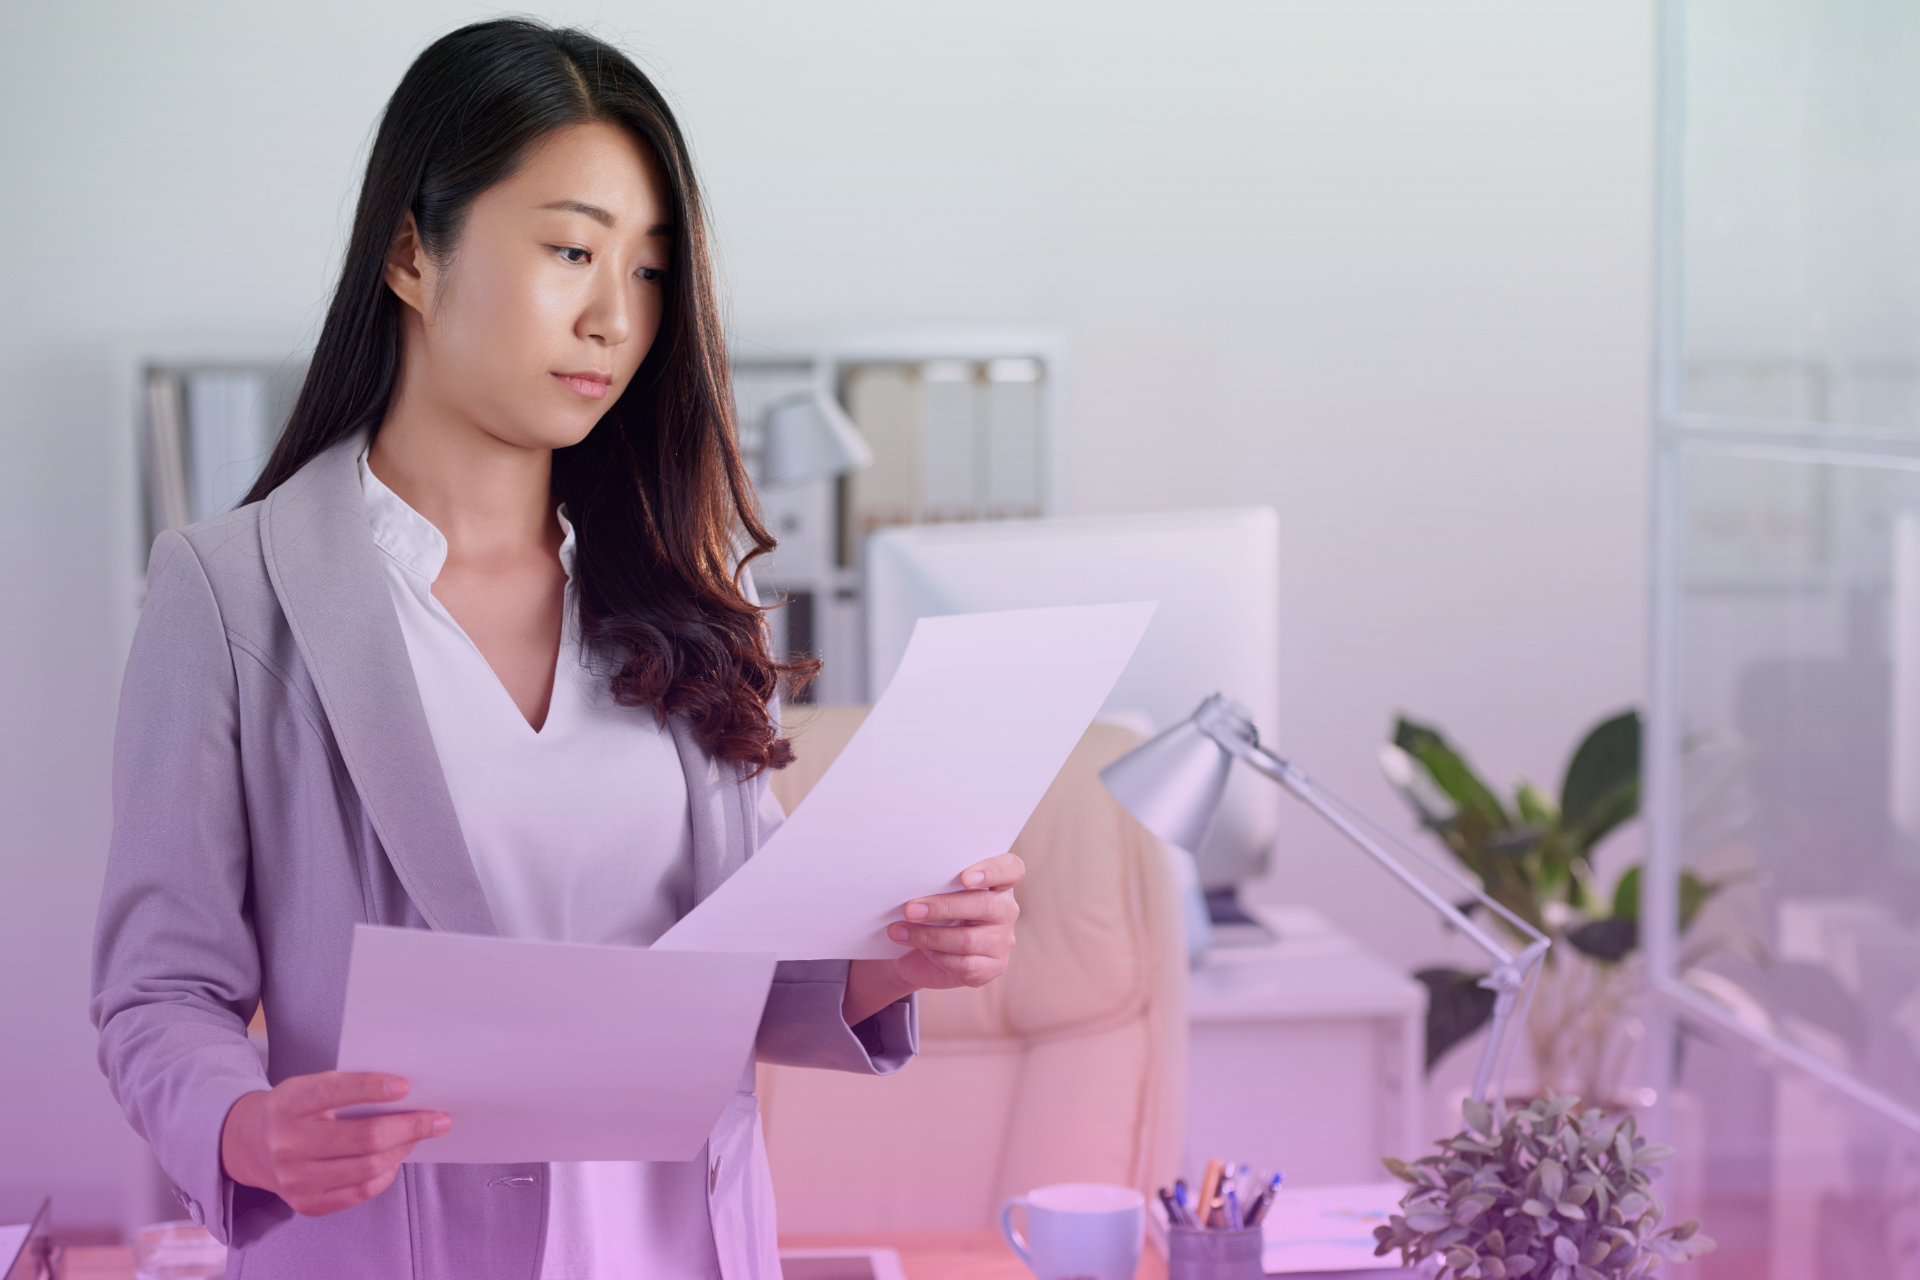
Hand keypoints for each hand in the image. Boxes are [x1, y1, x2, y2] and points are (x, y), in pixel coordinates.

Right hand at [220, 1072, 448, 1215]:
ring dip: (404, 1148)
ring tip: (420, 1135)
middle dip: (410, 1126)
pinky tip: (395, 1157)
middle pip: (364, 1138)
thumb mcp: (308, 1086)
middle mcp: (288, 1145)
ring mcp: (296, 1180)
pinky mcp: (306, 1204)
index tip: (405, 1086)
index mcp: (289, 1105)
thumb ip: (346, 1088)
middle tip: (439, 1118)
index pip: (333, 1093)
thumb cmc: (294, 1109)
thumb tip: (406, 1093)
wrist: (250, 1145)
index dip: (371, 1088)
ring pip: (368, 1167)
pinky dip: (386, 1174)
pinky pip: (360, 1191)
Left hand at [844, 853, 1023, 1023]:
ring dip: (929, 936)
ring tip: (899, 931)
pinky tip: (922, 951)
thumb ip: (936, 885)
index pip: (1010, 869)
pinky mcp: (993, 968)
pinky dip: (938, 957)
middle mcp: (1005, 910)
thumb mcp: (934, 894)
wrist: (919, 954)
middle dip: (942, 907)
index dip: (992, 871)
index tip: (964, 877)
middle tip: (910, 909)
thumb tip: (912, 883)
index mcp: (998, 882)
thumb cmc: (931, 914)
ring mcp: (1002, 941)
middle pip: (984, 905)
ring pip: (968, 939)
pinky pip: (965, 964)